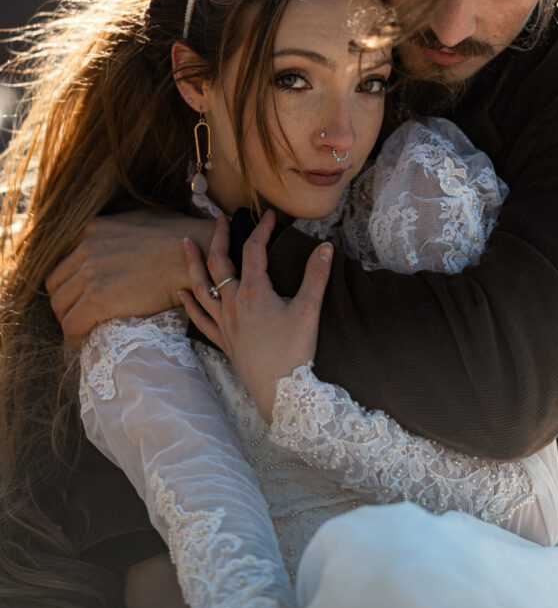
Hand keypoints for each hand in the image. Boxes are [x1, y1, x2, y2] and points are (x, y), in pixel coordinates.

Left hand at [45, 209, 214, 346]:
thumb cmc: (179, 238)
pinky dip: (75, 336)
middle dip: (66, 302)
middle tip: (81, 315)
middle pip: (56, 285)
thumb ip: (119, 219)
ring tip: (85, 330)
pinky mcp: (99, 298)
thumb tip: (116, 221)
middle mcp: (85, 248)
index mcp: (92, 228)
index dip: (70, 283)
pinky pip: (72, 325)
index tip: (80, 296)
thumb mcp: (141, 216)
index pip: (64, 262)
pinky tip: (86, 340)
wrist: (196, 257)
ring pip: (60, 307)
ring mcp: (90, 273)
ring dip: (70, 320)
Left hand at [179, 211, 331, 422]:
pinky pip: (200, 319)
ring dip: (193, 264)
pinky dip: (190, 304)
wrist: (281, 392)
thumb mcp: (309, 309)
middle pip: (220, 263)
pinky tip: (182, 293)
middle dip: (220, 238)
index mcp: (254, 292)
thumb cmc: (295, 351)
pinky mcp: (223, 341)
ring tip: (186, 243)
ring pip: (202, 288)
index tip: (269, 216)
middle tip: (220, 218)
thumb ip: (316, 275)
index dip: (261, 229)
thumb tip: (324, 246)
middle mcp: (233, 304)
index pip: (254, 250)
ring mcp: (225, 323)